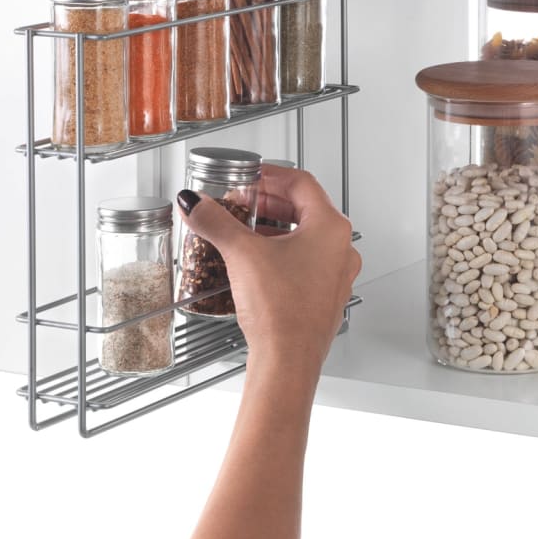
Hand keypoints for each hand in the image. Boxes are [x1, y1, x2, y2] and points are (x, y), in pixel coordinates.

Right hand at [177, 165, 360, 378]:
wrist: (287, 362)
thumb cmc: (281, 311)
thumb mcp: (241, 253)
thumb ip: (216, 222)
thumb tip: (196, 204)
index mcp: (331, 227)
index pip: (301, 183)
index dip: (271, 176)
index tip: (251, 176)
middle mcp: (341, 248)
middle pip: (305, 208)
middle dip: (269, 203)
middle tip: (244, 202)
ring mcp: (336, 274)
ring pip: (305, 237)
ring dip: (275, 229)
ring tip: (245, 231)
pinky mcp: (325, 297)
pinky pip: (305, 262)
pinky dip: (282, 253)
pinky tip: (256, 263)